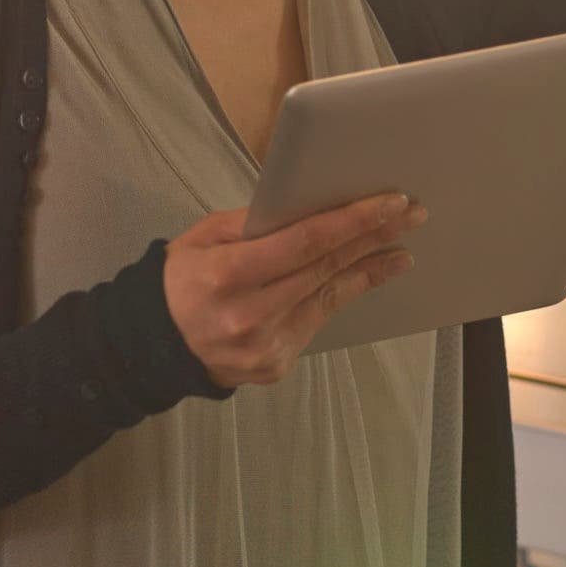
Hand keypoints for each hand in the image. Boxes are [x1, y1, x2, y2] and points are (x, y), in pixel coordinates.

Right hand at [163, 193, 427, 387]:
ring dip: (369, 269)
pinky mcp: (274, 364)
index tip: (390, 202)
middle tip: (411, 214)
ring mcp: (264, 346)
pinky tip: (365, 276)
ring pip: (328, 296)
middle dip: (373, 237)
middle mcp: (248, 315)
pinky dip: (341, 294)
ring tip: (400, 250)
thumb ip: (252, 224)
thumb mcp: (202, 238)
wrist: (154, 347)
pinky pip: (316, 320)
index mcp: (226, 275)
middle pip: (325, 268)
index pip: (304, 242)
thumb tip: (308, 207)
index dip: (352, 221)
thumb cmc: (180, 280)